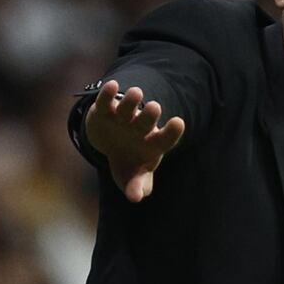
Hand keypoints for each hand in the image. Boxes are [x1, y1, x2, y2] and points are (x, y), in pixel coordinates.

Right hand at [85, 80, 185, 202]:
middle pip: (147, 120)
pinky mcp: (104, 111)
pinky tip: (112, 85)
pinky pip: (107, 100)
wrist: (110, 143)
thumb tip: (136, 197)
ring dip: (131, 100)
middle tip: (154, 107)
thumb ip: (136, 186)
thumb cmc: (129, 161)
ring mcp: (123, 117)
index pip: (165, 139)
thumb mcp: (133, 177)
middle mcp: (140, 128)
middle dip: (149, 115)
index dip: (171, 132)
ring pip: (129, 106)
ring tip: (135, 93)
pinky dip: (108, 93)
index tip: (179, 122)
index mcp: (152, 143)